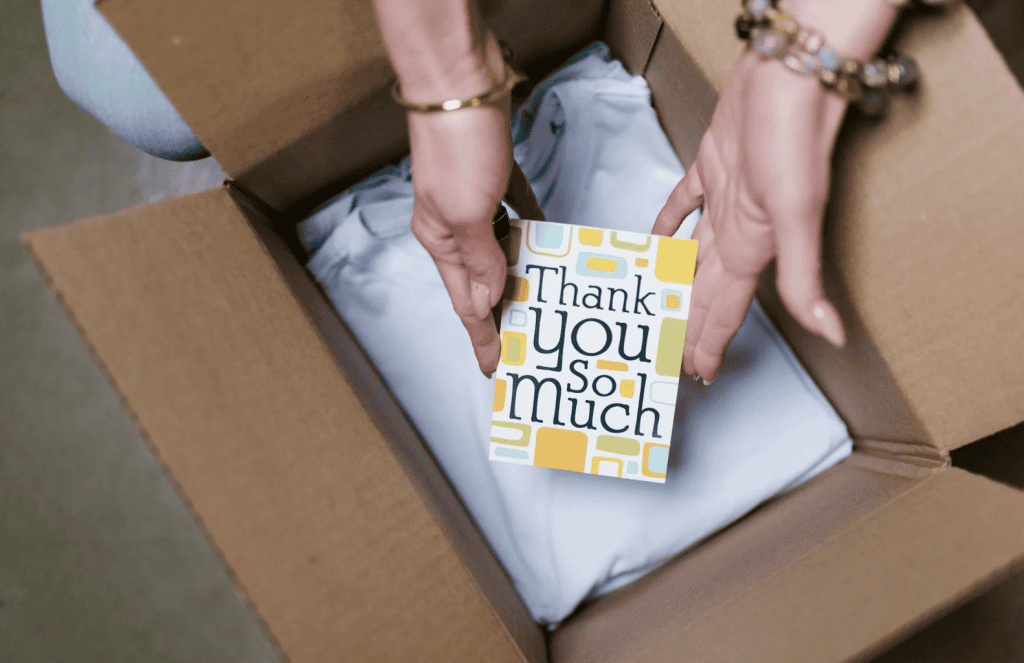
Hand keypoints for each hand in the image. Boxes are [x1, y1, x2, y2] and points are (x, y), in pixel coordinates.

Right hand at [406, 33, 543, 374]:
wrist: (460, 82)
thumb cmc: (457, 146)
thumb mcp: (468, 215)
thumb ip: (479, 261)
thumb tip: (485, 302)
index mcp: (441, 240)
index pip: (464, 302)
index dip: (481, 336)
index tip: (495, 367)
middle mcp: (454, 223)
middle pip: (482, 278)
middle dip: (502, 310)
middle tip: (526, 338)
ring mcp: (474, 196)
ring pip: (501, 246)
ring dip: (520, 269)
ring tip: (543, 296)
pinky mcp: (494, 172)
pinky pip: (516, 209)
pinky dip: (530, 226)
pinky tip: (546, 238)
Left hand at [652, 49, 847, 383]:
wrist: (790, 76)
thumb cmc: (793, 138)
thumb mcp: (796, 216)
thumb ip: (804, 278)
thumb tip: (832, 334)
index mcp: (750, 249)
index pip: (724, 309)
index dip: (710, 341)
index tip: (697, 371)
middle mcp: (736, 230)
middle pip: (703, 290)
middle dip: (688, 323)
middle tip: (668, 351)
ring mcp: (724, 199)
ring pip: (689, 254)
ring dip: (674, 280)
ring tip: (655, 303)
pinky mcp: (712, 165)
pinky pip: (683, 203)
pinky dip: (667, 222)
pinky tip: (655, 235)